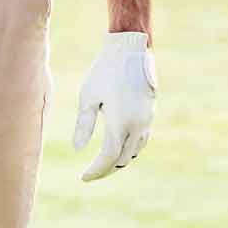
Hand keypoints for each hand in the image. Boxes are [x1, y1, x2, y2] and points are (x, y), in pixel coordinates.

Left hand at [73, 31, 155, 180]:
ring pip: (133, 152)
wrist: (130, 50)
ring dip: (118, 161)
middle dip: (105, 170)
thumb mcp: (88, 95)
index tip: (83, 177)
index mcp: (120, 123)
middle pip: (121, 159)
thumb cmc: (105, 71)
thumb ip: (84, 124)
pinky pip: (141, 141)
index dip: (95, 171)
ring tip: (102, 164)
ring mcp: (146, 121)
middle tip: (90, 174)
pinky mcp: (150, 114)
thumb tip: (78, 149)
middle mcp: (136, 126)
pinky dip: (128, 150)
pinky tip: (117, 148)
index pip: (108, 157)